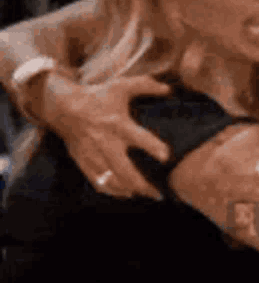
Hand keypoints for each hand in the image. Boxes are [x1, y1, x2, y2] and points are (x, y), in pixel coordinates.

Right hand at [42, 72, 171, 198]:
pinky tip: (127, 194)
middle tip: (158, 193)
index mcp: (117, 124)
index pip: (138, 138)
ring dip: (130, 190)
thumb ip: (146, 85)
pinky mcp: (84, 161)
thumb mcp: (122, 86)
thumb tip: (169, 89)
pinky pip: (98, 182)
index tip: (166, 157)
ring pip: (112, 180)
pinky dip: (113, 191)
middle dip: (142, 184)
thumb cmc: (98, 96)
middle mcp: (105, 142)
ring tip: (147, 196)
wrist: (64, 107)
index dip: (153, 147)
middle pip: (124, 170)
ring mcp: (93, 154)